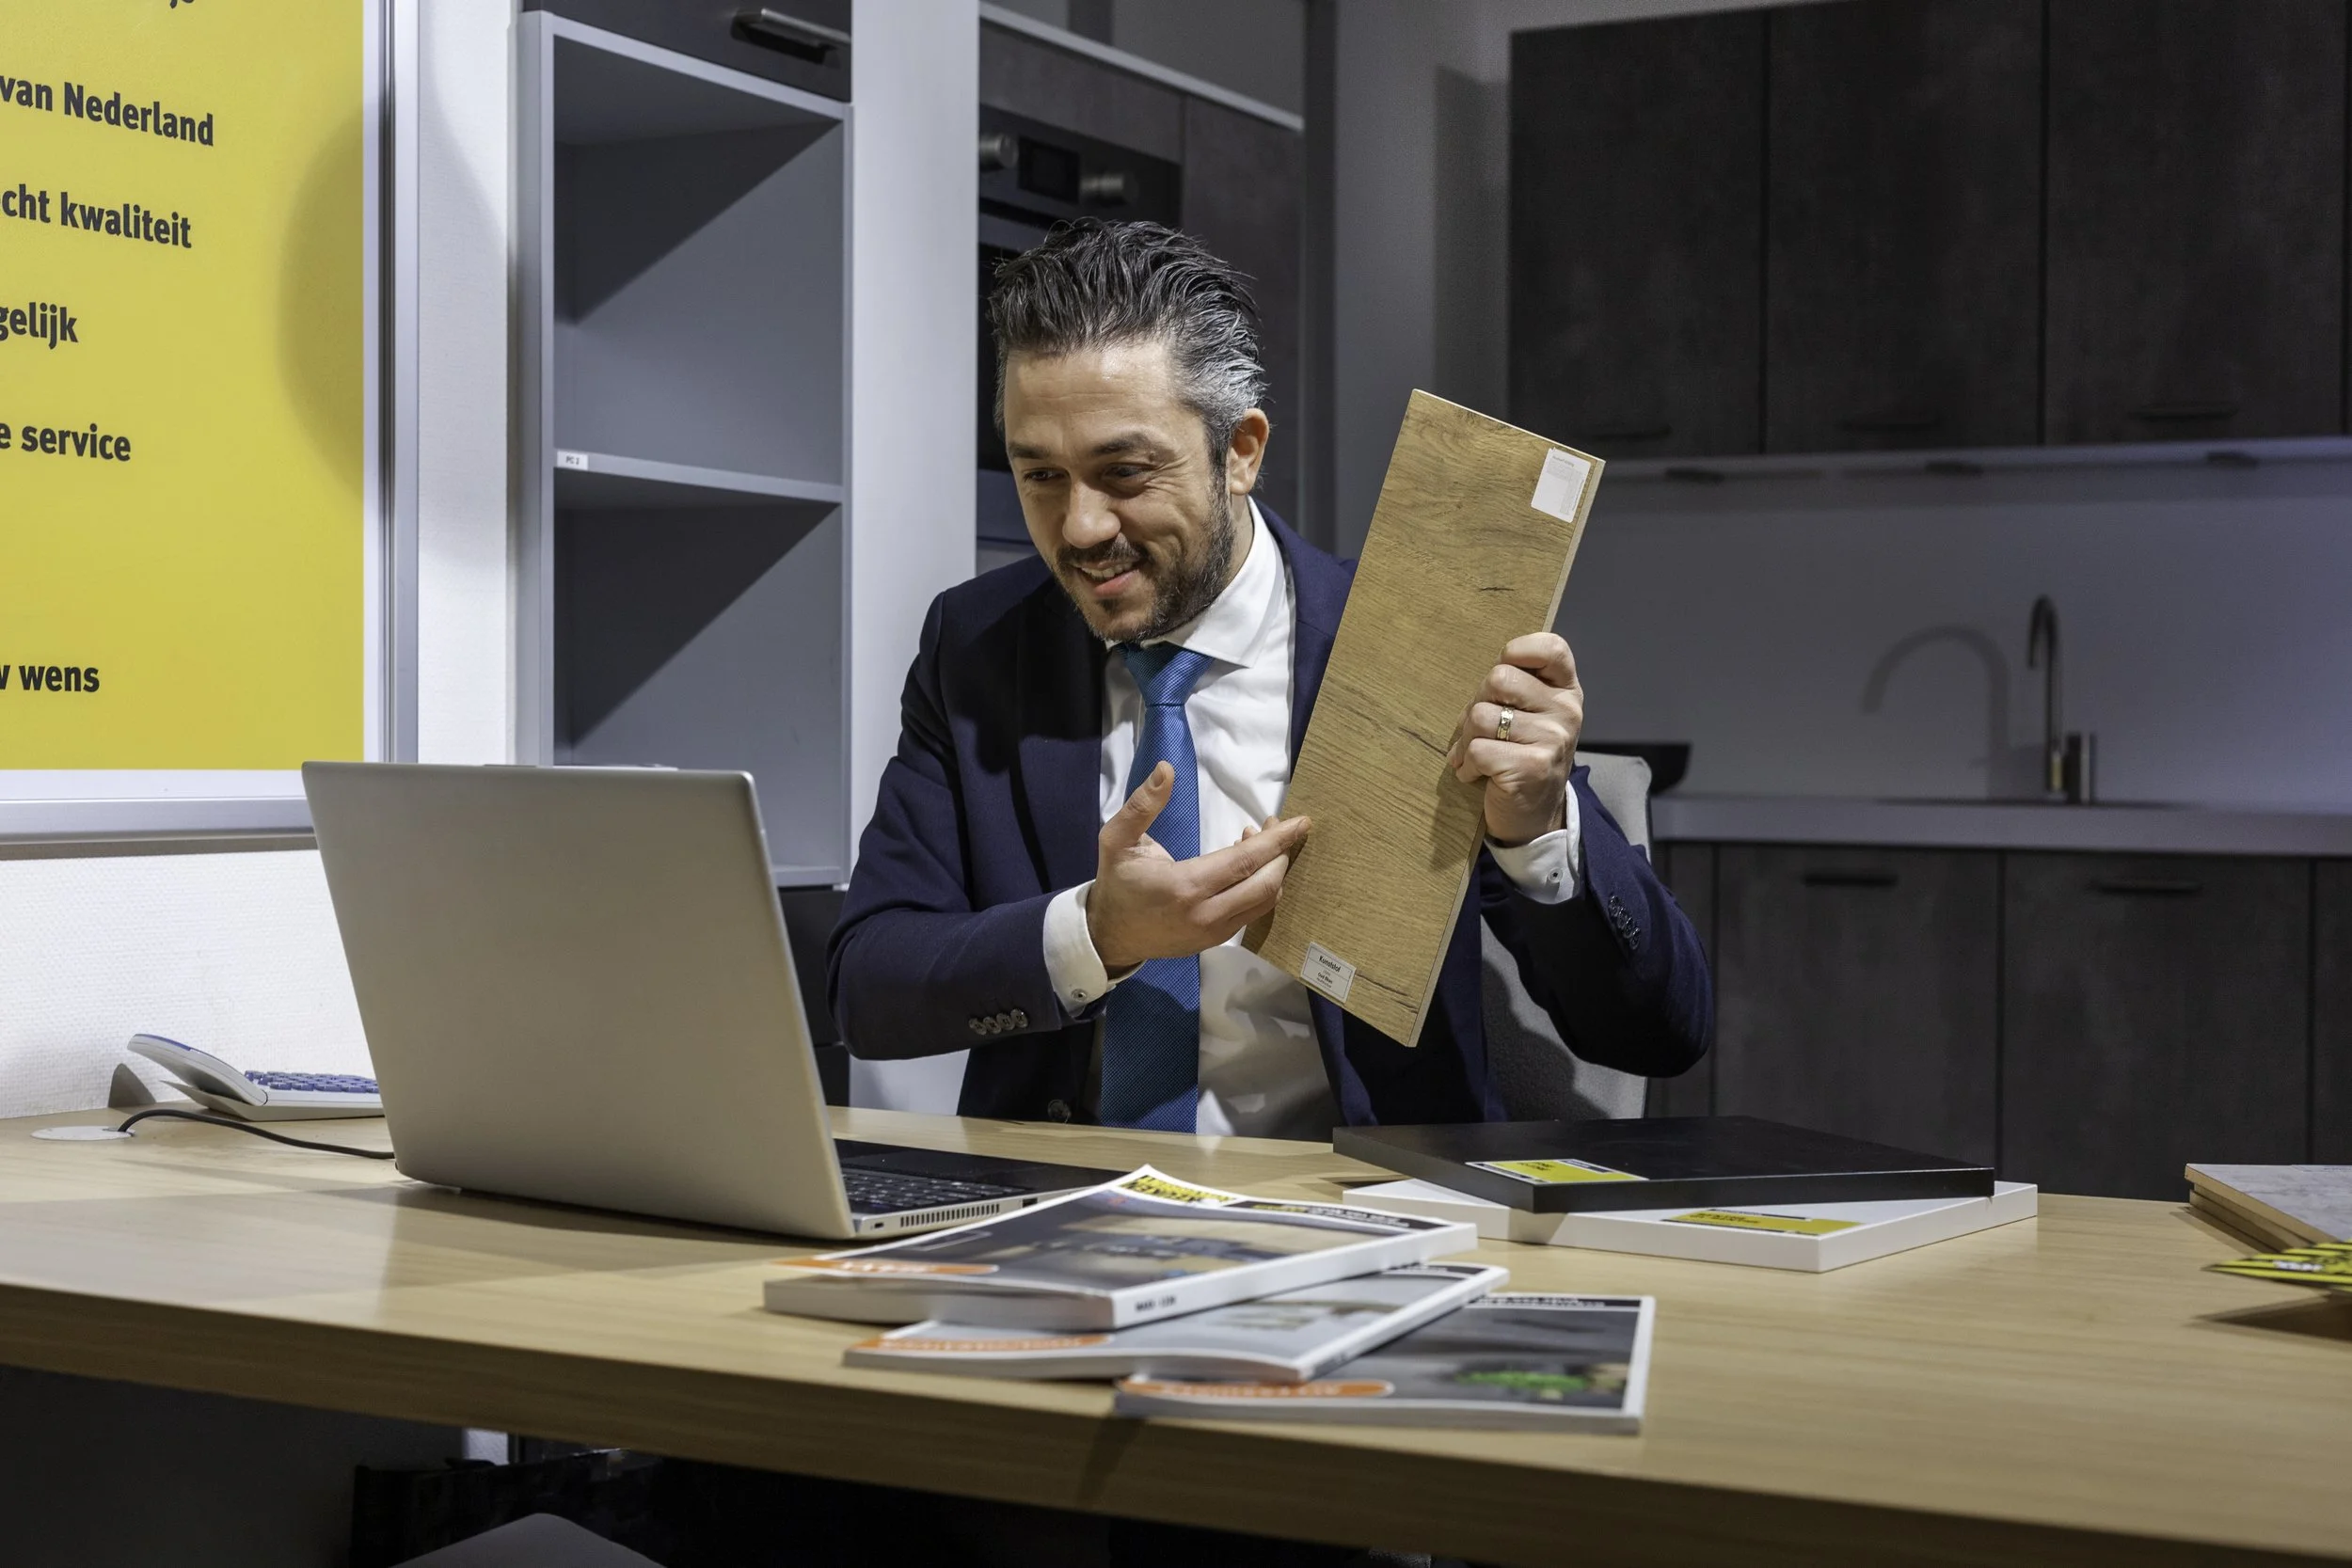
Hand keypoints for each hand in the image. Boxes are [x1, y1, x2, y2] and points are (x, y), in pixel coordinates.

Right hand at [1085, 761, 1311, 971]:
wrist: (1109, 935)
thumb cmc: (1116, 883)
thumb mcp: (1116, 840)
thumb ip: (1142, 805)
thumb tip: (1167, 770)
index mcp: (1185, 886)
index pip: (1245, 862)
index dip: (1277, 841)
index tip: (1301, 822)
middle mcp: (1207, 915)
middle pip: (1266, 885)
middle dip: (1280, 853)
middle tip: (1275, 827)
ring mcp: (1215, 932)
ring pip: (1265, 902)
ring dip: (1272, 871)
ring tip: (1257, 842)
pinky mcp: (1217, 941)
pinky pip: (1252, 913)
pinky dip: (1260, 887)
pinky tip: (1244, 866)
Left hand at [1446, 633, 1582, 846]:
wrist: (1536, 816)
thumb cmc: (1523, 755)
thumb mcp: (1530, 716)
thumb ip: (1513, 690)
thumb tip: (1481, 686)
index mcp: (1566, 690)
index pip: (1550, 648)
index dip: (1518, 650)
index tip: (1504, 674)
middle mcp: (1566, 710)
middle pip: (1498, 678)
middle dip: (1476, 703)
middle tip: (1480, 730)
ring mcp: (1552, 738)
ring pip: (1480, 716)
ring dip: (1466, 739)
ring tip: (1476, 755)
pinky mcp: (1531, 767)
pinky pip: (1477, 750)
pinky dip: (1467, 765)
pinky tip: (1477, 775)